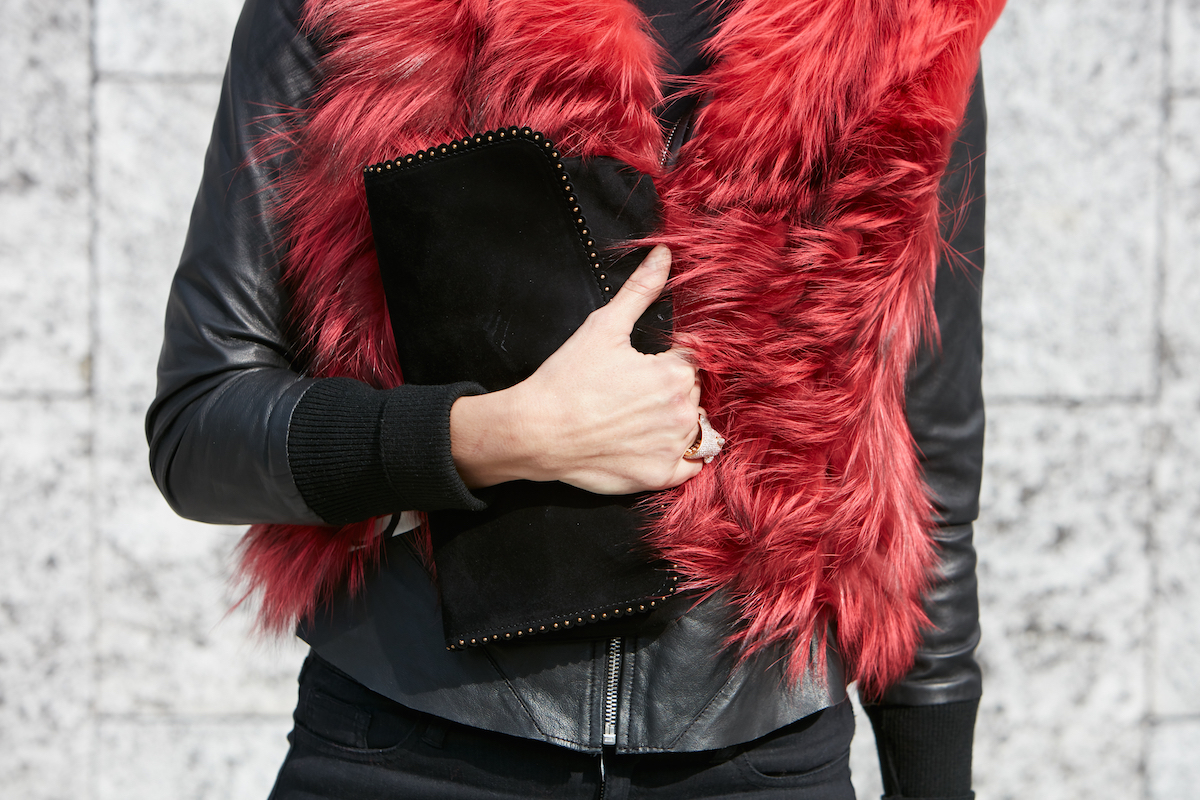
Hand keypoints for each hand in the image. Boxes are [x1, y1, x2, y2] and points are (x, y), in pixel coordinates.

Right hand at [451, 246, 703, 492]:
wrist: (536, 431)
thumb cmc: (567, 378)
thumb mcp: (604, 326)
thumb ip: (640, 290)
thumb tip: (664, 252)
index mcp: (675, 373)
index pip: (692, 361)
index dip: (667, 361)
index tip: (641, 369)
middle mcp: (683, 411)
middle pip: (693, 393)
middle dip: (670, 390)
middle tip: (632, 393)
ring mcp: (673, 448)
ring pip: (694, 427)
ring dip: (676, 422)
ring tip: (635, 419)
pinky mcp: (659, 476)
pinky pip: (691, 466)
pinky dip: (681, 457)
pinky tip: (651, 444)